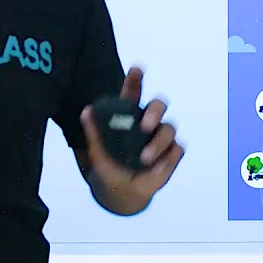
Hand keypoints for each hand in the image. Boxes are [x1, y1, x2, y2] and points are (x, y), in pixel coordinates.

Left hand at [80, 66, 184, 211]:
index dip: (136, 79)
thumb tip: (86, 112)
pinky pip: (176, 150)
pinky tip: (157, 168)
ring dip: (158, 143)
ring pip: (169, 129)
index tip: (137, 68)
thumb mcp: (98, 153)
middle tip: (145, 126)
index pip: (134, 93)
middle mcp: (149, 121)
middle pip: (159, 105)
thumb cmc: (110, 167)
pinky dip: (167, 159)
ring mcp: (162, 136)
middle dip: (155, 112)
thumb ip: (93, 134)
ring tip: (144, 159)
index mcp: (129, 116)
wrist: (123, 194)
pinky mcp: (172, 153)